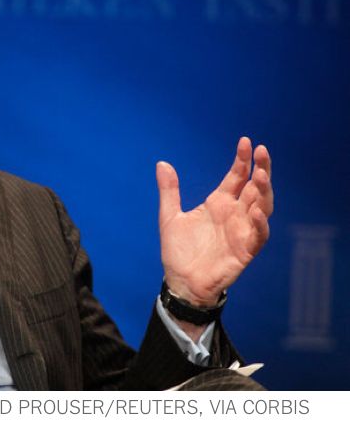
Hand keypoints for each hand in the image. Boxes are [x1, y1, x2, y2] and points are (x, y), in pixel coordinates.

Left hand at [157, 137, 272, 306]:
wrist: (180, 283)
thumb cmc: (178, 252)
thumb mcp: (170, 217)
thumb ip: (169, 191)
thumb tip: (162, 163)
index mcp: (219, 203)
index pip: (236, 176)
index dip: (242, 159)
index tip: (246, 141)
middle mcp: (234, 214)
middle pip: (254, 187)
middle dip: (261, 169)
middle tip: (262, 152)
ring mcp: (242, 231)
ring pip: (262, 207)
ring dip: (264, 192)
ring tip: (262, 176)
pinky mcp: (245, 251)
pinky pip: (259, 236)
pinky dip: (260, 224)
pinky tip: (258, 213)